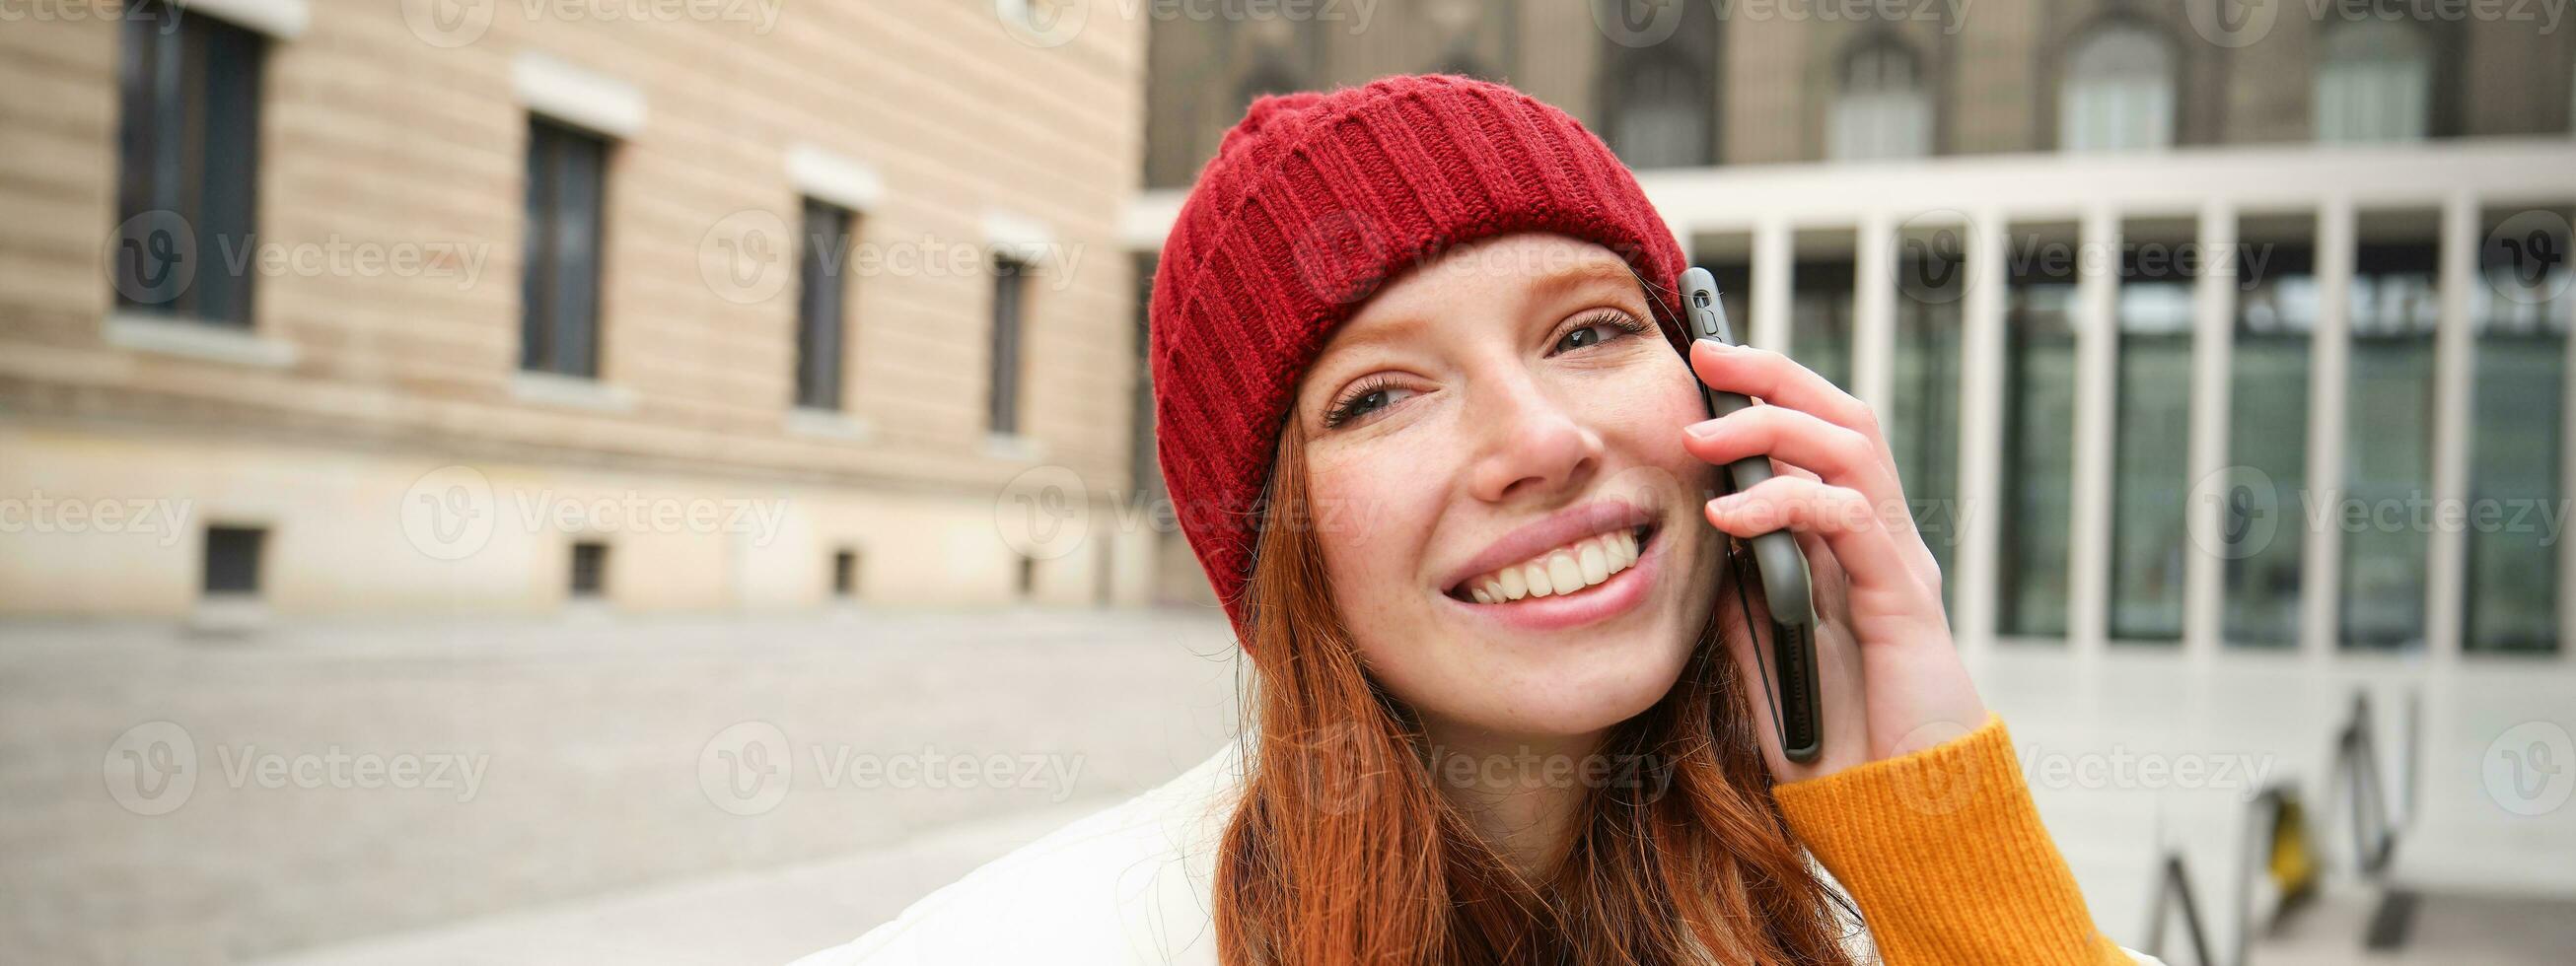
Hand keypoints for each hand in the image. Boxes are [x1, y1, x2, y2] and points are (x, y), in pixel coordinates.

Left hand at [1679, 339, 1987, 782]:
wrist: (1902, 816)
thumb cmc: (1839, 746)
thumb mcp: (1766, 660)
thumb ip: (1745, 601)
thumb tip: (1705, 545)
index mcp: (1847, 549)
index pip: (1814, 441)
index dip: (1765, 393)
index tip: (1698, 365)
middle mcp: (1880, 541)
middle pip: (1842, 417)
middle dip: (1774, 374)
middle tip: (1706, 353)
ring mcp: (1896, 564)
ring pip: (1851, 448)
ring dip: (1774, 425)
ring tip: (1703, 434)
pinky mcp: (1904, 599)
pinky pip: (1850, 519)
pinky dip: (1787, 503)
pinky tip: (1730, 516)